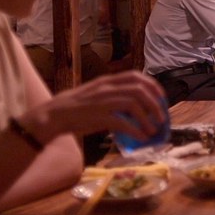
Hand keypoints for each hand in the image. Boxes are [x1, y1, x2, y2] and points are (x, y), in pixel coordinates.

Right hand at [21, 71, 166, 144]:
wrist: (53, 115)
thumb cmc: (76, 107)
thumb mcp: (96, 93)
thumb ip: (114, 94)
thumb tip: (136, 105)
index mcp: (107, 81)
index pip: (136, 76)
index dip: (152, 85)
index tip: (162, 97)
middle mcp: (107, 88)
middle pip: (139, 90)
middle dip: (155, 104)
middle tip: (161, 117)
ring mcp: (103, 101)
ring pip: (134, 104)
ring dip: (147, 118)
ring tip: (153, 130)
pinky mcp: (99, 117)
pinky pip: (123, 122)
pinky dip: (136, 130)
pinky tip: (141, 137)